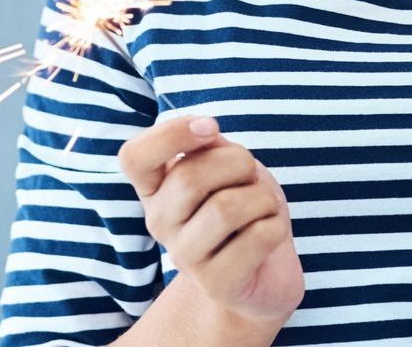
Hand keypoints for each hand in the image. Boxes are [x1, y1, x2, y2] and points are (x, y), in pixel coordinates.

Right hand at [118, 116, 303, 325]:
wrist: (265, 266)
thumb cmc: (242, 201)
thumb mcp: (225, 162)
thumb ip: (208, 143)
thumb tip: (205, 129)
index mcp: (155, 187)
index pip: (134, 156)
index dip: (172, 133)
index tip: (211, 127)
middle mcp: (158, 223)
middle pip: (190, 177)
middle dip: (240, 163)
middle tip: (250, 176)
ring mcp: (184, 258)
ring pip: (226, 208)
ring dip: (262, 196)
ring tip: (263, 206)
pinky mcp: (216, 284)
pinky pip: (258, 236)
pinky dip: (276, 224)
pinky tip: (269, 233)